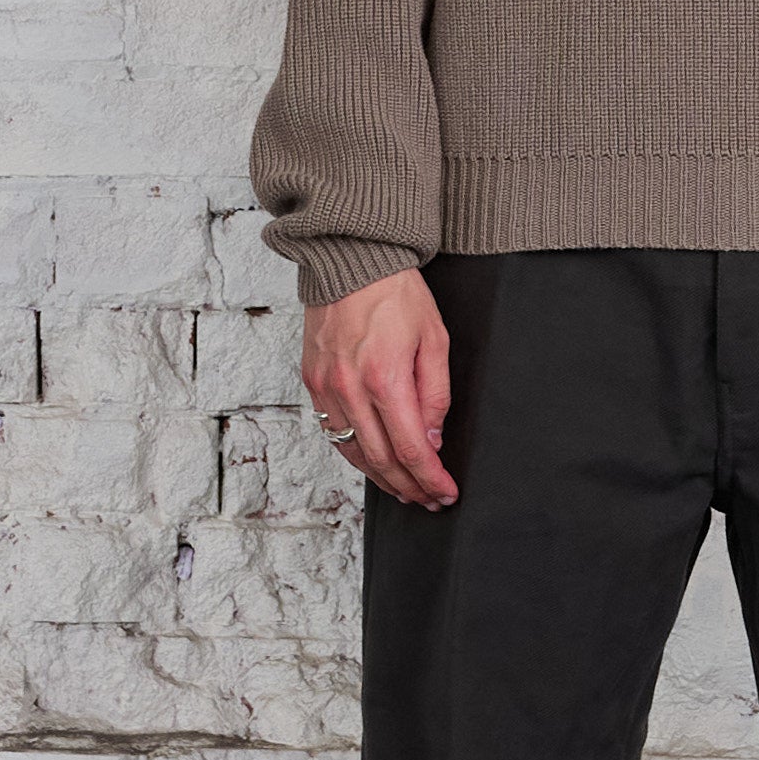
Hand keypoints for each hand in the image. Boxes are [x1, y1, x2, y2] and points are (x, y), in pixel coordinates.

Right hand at [301, 270, 456, 509]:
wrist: (349, 259)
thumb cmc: (396, 293)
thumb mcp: (434, 340)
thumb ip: (435, 394)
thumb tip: (433, 439)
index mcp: (386, 379)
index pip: (412, 450)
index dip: (431, 480)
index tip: (446, 493)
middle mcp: (351, 390)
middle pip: (382, 461)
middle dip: (410, 488)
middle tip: (430, 500)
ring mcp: (327, 388)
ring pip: (354, 453)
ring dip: (382, 479)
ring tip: (406, 490)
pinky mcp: (312, 381)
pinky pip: (333, 433)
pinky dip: (355, 455)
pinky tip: (373, 463)